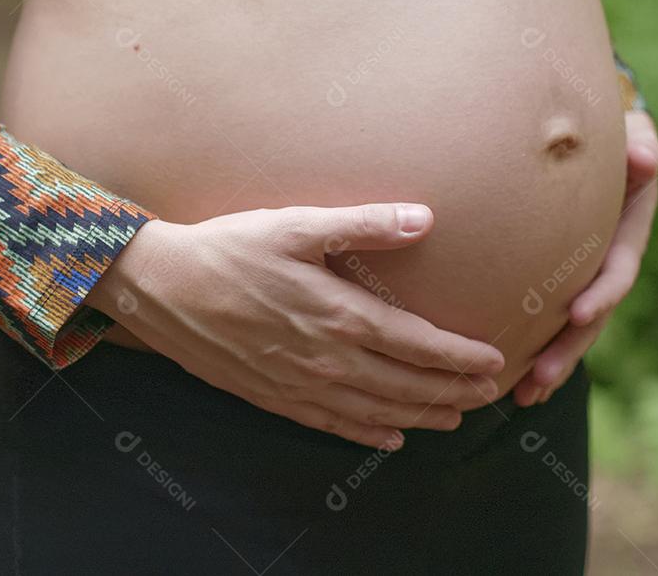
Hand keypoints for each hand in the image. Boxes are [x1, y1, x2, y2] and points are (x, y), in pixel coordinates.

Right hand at [87, 203, 504, 448]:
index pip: (419, 345)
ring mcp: (299, 384)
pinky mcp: (273, 396)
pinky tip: (388, 439)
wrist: (162, 287)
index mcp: (340, 314)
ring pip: (376, 412)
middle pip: (407, 386)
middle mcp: (327, 360)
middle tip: (488, 396)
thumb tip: (425, 218)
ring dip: (421, 417)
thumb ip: (364, 224)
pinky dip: (368, 435)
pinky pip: (332, 426)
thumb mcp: (297, 225)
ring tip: (453, 420)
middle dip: (453, 393)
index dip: (462, 357)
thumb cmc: (230, 248)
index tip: (494, 361)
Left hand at [513, 110, 657, 406]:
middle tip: (540, 379)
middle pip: (590, 317)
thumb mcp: (633, 134)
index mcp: (626, 235)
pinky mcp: (554, 281)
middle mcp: (604, 265)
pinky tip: (503, 377)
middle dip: (568, 349)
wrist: (592, 146)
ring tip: (522, 397)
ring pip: (566, 329)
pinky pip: (541, 318)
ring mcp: (580, 278)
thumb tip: (645, 160)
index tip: (580, 312)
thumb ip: (642, 145)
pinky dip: (527, 346)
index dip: (602, 293)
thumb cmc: (612, 136)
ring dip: (547, 363)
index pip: (616, 271)